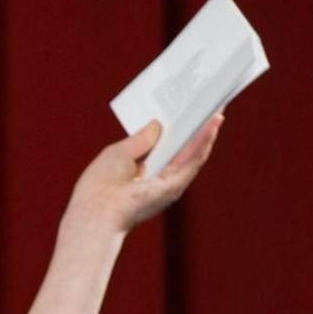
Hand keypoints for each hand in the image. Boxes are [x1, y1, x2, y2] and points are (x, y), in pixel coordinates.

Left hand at [63, 114, 224, 235]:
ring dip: (207, 131)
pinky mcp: (174, 186)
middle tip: (208, 103)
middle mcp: (160, 180)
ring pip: (194, 153)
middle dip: (196, 126)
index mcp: (144, 173)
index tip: (185, 107)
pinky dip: (204, 141)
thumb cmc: (99, 185)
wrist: (96, 211)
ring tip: (217, 108)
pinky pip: (193, 160)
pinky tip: (212, 123)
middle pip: (183, 149)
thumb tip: (158, 123)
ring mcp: (169, 184)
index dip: (176, 128)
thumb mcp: (119, 153)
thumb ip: (141, 139)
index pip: (166, 147)